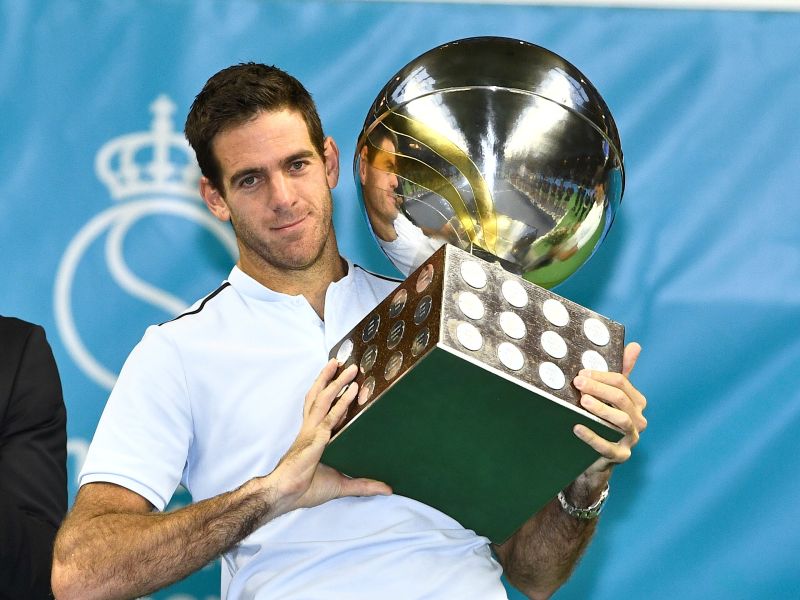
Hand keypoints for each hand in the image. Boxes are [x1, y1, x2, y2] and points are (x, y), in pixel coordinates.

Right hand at [271, 359, 390, 513]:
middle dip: (327, 377)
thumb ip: (364, 484)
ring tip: (350, 369)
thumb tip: (387, 490)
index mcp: (313, 435)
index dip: (328, 390)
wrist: (286, 495)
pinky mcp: (316, 439)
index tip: (338, 377)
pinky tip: (352, 392)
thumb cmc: (305, 488)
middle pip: (318, 395)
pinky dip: (342, 403)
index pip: (320, 406)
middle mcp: (311, 429)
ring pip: (324, 399)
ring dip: (337, 382)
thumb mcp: (342, 484)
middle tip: (339, 362)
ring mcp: (312, 432)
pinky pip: (331, 418)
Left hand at [572, 342, 646, 475]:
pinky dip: (593, 436)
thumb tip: (635, 345)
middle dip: (599, 389)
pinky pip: (608, 446)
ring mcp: (631, 439)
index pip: (622, 383)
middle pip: (621, 400)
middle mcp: (638, 420)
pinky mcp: (620, 456)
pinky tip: (577, 427)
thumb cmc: (603, 419)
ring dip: (601, 409)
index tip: (582, 373)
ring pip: (621, 421)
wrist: (596, 455)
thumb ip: (621, 371)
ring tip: (583, 401)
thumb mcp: (610, 395)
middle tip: (578, 383)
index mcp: (637, 403)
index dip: (602, 377)